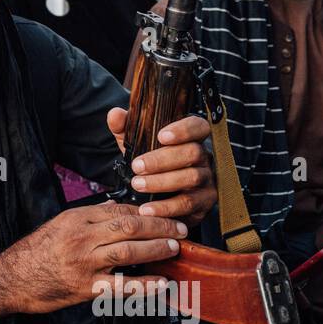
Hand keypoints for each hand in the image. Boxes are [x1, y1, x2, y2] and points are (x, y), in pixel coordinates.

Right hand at [0, 200, 185, 318]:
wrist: (13, 279)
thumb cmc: (37, 252)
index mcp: (76, 218)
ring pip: (128, 251)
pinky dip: (145, 284)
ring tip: (174, 248)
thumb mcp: (60, 224)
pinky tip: (161, 283)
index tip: (163, 215)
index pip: (119, 210)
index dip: (146, 212)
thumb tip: (118, 209)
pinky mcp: (85, 288)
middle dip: (159, 226)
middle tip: (180, 229)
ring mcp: (84, 263)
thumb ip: (90, 217)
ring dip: (156, 248)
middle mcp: (81, 237)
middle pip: (129, 226)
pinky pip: (122, 286)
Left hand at [105, 108, 215, 223]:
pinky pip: (188, 204)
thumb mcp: (137, 146)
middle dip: (162, 159)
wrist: (161, 200)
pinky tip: (147, 209)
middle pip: (192, 152)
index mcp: (191, 139)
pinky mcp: (204, 203)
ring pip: (191, 177)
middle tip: (137, 166)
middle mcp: (204, 158)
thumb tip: (115, 114)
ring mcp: (207, 180)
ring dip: (162, 182)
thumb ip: (126, 130)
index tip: (161, 135)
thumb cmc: (152, 167)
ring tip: (137, 185)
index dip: (184, 129)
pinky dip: (165, 207)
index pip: (198, 126)